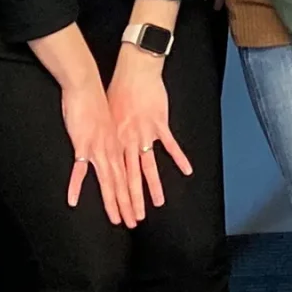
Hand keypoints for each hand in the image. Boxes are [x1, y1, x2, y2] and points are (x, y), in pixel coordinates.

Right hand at [59, 78, 135, 227]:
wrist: (86, 85)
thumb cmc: (97, 101)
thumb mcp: (111, 122)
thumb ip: (112, 137)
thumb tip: (114, 148)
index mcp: (120, 145)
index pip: (129, 175)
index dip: (134, 195)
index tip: (138, 212)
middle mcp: (113, 150)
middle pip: (124, 182)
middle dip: (129, 204)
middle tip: (133, 223)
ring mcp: (100, 148)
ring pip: (110, 181)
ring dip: (115, 201)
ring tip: (118, 220)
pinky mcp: (83, 144)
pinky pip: (79, 170)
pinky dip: (75, 185)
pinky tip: (72, 201)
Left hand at [107, 49, 192, 213]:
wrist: (133, 71)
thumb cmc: (117, 90)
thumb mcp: (106, 115)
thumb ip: (107, 134)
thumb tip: (103, 147)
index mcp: (114, 142)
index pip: (114, 176)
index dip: (116, 197)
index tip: (117, 215)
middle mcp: (128, 142)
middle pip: (130, 177)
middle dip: (132, 200)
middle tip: (134, 220)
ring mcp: (145, 134)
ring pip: (149, 166)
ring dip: (153, 186)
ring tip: (158, 204)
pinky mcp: (159, 124)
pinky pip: (170, 145)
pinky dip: (179, 158)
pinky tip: (187, 171)